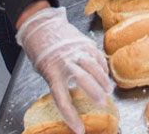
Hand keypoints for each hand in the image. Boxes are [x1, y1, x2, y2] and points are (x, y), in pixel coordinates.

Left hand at [16, 6, 113, 133]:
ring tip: (108, 90)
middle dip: (95, 93)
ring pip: (94, 67)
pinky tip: (104, 75)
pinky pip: (96, 56)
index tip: (79, 129)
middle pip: (84, 80)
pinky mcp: (83, 43)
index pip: (62, 99)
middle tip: (103, 103)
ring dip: (103, 80)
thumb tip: (72, 96)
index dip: (71, 116)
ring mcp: (76, 51)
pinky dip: (102, 67)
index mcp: (52, 73)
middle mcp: (65, 62)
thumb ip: (58, 81)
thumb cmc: (41, 50)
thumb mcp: (45, 69)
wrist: (40, 25)